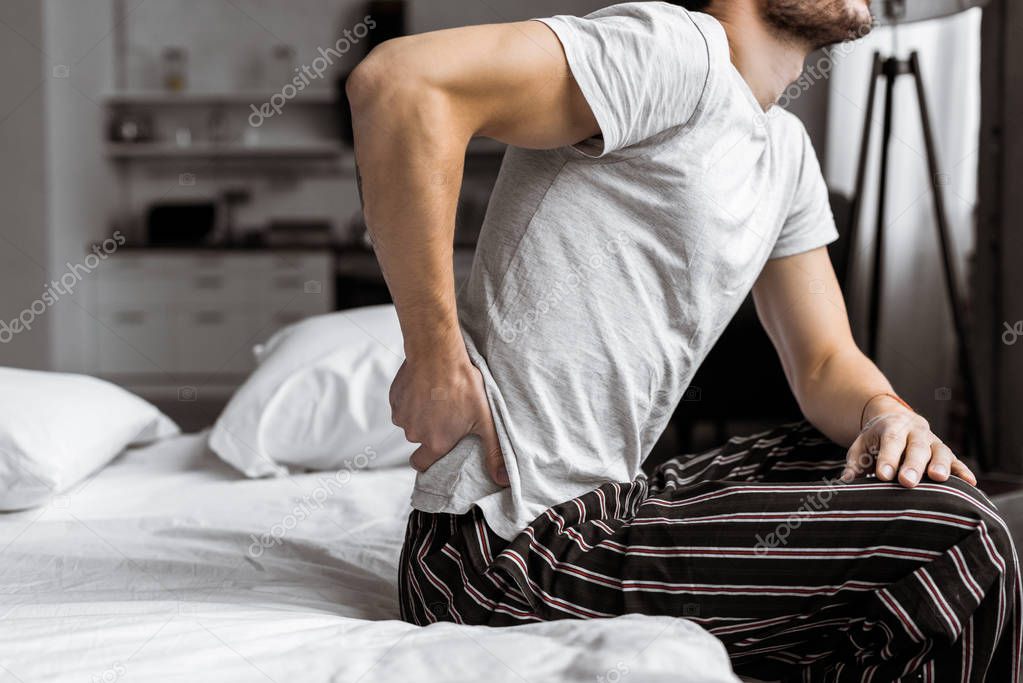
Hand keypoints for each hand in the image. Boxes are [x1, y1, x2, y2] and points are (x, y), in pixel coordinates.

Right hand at [390, 346, 507, 486]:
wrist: (438, 353)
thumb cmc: (464, 385)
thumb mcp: (486, 420)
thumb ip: (494, 453)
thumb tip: (503, 481)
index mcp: (435, 443)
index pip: (422, 465)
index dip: (428, 460)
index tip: (438, 448)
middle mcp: (414, 433)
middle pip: (418, 441)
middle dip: (428, 432)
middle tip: (445, 415)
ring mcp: (402, 415)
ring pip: (410, 422)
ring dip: (420, 415)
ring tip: (437, 398)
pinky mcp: (395, 398)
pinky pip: (402, 406)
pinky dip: (411, 400)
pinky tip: (425, 388)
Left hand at [841, 401, 976, 487]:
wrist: (895, 419)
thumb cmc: (875, 439)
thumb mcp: (861, 445)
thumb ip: (855, 462)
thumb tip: (845, 481)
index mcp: (892, 427)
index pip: (890, 442)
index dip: (887, 458)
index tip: (883, 475)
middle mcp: (916, 432)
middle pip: (916, 447)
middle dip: (912, 465)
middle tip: (907, 481)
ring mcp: (933, 441)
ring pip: (940, 451)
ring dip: (941, 465)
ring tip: (939, 479)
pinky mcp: (944, 452)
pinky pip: (956, 461)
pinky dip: (963, 471)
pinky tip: (970, 483)